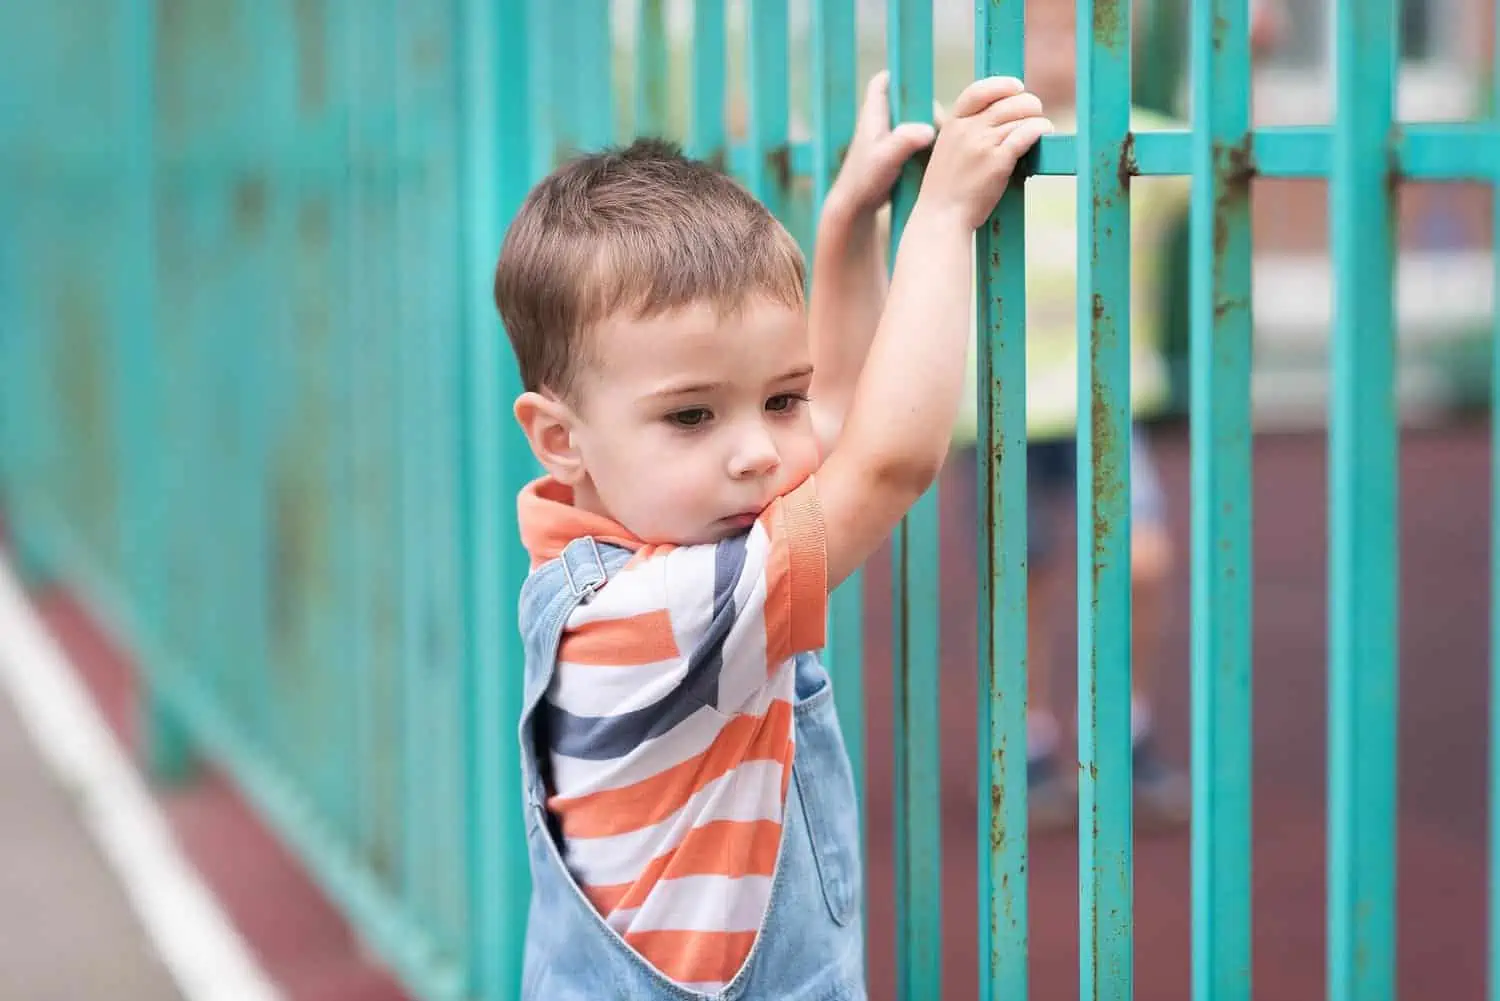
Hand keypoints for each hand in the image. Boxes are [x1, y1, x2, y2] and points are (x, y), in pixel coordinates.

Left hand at [827, 71, 937, 216]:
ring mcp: (887, 138)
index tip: (919, 89)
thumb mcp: (886, 158)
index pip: (883, 81)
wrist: (856, 207)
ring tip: (939, 143)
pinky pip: (915, 141)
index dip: (899, 78)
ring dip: (928, 129)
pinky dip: (925, 145)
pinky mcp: (894, 154)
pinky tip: (933, 157)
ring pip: (913, 122)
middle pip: (907, 101)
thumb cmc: (864, 179)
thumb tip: (929, 131)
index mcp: (873, 114)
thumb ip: (905, 140)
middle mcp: (880, 122)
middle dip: (924, 109)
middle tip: (937, 125)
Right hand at [914, 76, 1051, 230]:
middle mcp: (967, 130)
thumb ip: (967, 134)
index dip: (1001, 85)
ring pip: (1020, 116)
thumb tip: (1000, 119)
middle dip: (1027, 104)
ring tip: (1044, 127)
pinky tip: (1045, 132)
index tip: (1017, 87)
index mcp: (952, 125)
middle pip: (1006, 102)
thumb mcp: (947, 152)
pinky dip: (1040, 129)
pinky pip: (1026, 134)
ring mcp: (982, 144)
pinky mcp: (998, 161)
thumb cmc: (946, 191)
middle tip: (1036, 112)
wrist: (941, 217)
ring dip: (1037, 119)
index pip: (978, 91)